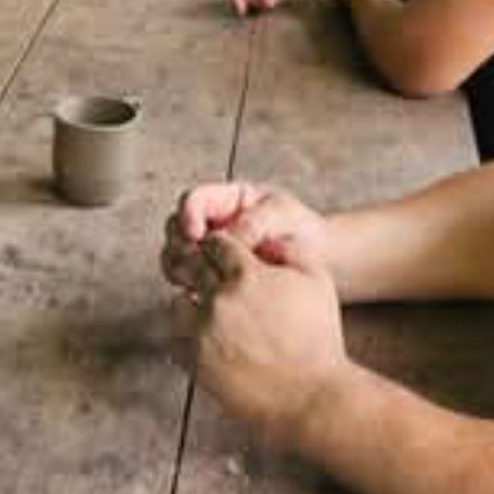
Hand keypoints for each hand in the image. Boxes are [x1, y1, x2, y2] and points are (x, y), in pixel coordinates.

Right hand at [161, 181, 331, 288]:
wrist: (319, 259)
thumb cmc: (301, 229)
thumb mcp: (282, 214)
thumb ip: (254, 221)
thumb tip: (230, 239)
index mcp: (226, 200)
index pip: (193, 199)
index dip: (188, 214)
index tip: (196, 233)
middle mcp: (211, 224)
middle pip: (175, 227)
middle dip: (179, 243)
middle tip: (193, 259)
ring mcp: (209, 251)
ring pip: (175, 254)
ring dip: (178, 265)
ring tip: (195, 279)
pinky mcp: (211, 277)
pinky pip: (187, 279)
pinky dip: (187, 285)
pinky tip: (200, 294)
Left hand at [169, 231, 350, 446]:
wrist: (312, 395)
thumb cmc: (319, 338)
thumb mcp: (318, 281)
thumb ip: (292, 249)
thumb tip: (269, 237)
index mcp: (247, 275)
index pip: (215, 243)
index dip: (221, 247)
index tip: (226, 258)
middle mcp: (219, 299)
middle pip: (192, 267)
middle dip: (202, 268)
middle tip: (214, 278)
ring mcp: (204, 332)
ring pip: (178, 302)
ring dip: (190, 301)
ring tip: (211, 311)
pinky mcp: (196, 361)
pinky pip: (176, 338)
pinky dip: (186, 334)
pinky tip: (207, 336)